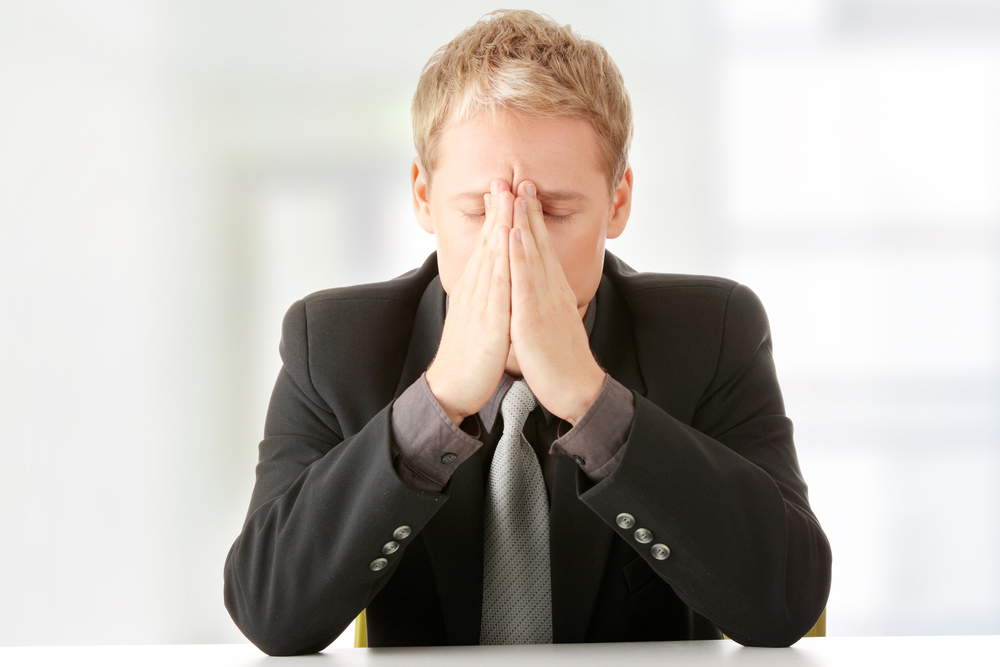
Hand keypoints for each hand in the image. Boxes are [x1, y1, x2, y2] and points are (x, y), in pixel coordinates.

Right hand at [426, 180, 513, 424]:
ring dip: (500, 224)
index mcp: (476, 289)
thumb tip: (493, 278)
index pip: (488, 245)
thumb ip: (485, 295)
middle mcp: (476, 290)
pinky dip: (504, 260)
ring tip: (507, 196)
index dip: (496, 216)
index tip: (503, 189)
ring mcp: (481, 303)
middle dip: (498, 209)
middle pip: (489, 242)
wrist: (453, 387)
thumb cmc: (469, 355)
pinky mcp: (489, 321)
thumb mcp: (478, 317)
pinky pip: (498, 286)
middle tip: (504, 177)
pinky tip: (510, 241)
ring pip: (493, 256)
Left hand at [508, 180, 605, 424]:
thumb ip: (544, 305)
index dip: (532, 221)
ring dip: (523, 221)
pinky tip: (513, 234)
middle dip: (528, 210)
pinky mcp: (535, 318)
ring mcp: (544, 302)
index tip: (524, 194)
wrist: (577, 391)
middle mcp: (551, 291)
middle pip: (538, 244)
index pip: (541, 249)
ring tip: (516, 193)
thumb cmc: (561, 362)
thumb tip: (537, 294)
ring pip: (532, 254)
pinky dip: (519, 254)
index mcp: (553, 293)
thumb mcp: (551, 325)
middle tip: (520, 178)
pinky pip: (526, 281)